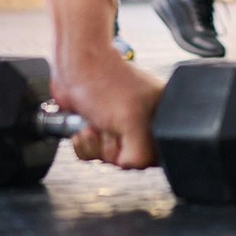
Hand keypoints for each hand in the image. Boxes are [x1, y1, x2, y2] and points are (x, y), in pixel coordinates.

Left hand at [51, 46, 164, 168]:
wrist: (74, 69)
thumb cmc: (103, 81)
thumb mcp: (132, 120)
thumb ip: (141, 152)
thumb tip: (131, 165)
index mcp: (161, 110)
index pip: (159, 152)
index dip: (141, 152)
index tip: (130, 137)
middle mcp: (144, 118)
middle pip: (133, 158)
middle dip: (114, 147)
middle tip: (111, 125)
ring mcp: (121, 124)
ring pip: (111, 158)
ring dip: (97, 145)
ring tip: (96, 123)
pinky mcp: (101, 128)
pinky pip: (95, 154)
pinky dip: (86, 145)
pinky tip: (85, 127)